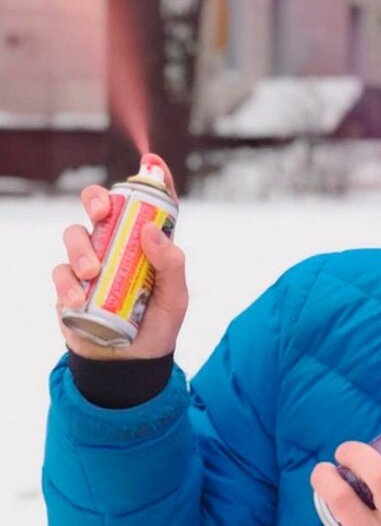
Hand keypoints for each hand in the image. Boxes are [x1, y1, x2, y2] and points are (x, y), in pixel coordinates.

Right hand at [52, 163, 187, 359]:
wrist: (130, 364)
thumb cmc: (158, 326)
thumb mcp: (175, 297)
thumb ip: (171, 264)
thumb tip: (150, 230)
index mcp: (147, 244)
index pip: (148, 206)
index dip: (151, 180)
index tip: (152, 161)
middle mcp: (116, 246)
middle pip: (99, 207)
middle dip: (96, 200)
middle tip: (101, 212)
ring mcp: (90, 263)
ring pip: (75, 235)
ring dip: (81, 248)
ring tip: (93, 273)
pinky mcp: (68, 284)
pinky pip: (60, 271)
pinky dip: (67, 281)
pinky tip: (77, 298)